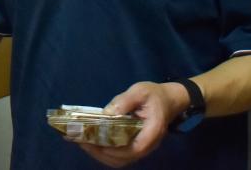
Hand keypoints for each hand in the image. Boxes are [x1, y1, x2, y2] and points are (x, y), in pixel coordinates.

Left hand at [68, 81, 187, 167]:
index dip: (116, 150)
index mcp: (153, 131)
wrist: (168, 100)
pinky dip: (105, 151)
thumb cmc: (154, 95)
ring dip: (101, 154)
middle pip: (124, 158)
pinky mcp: (135, 145)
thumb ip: (125, 101)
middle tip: (82, 141)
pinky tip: (92, 141)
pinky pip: (119, 155)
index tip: (97, 143)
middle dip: (101, 153)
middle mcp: (148, 144)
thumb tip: (107, 113)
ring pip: (120, 160)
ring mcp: (141, 147)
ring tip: (82, 142)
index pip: (136, 149)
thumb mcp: (140, 91)